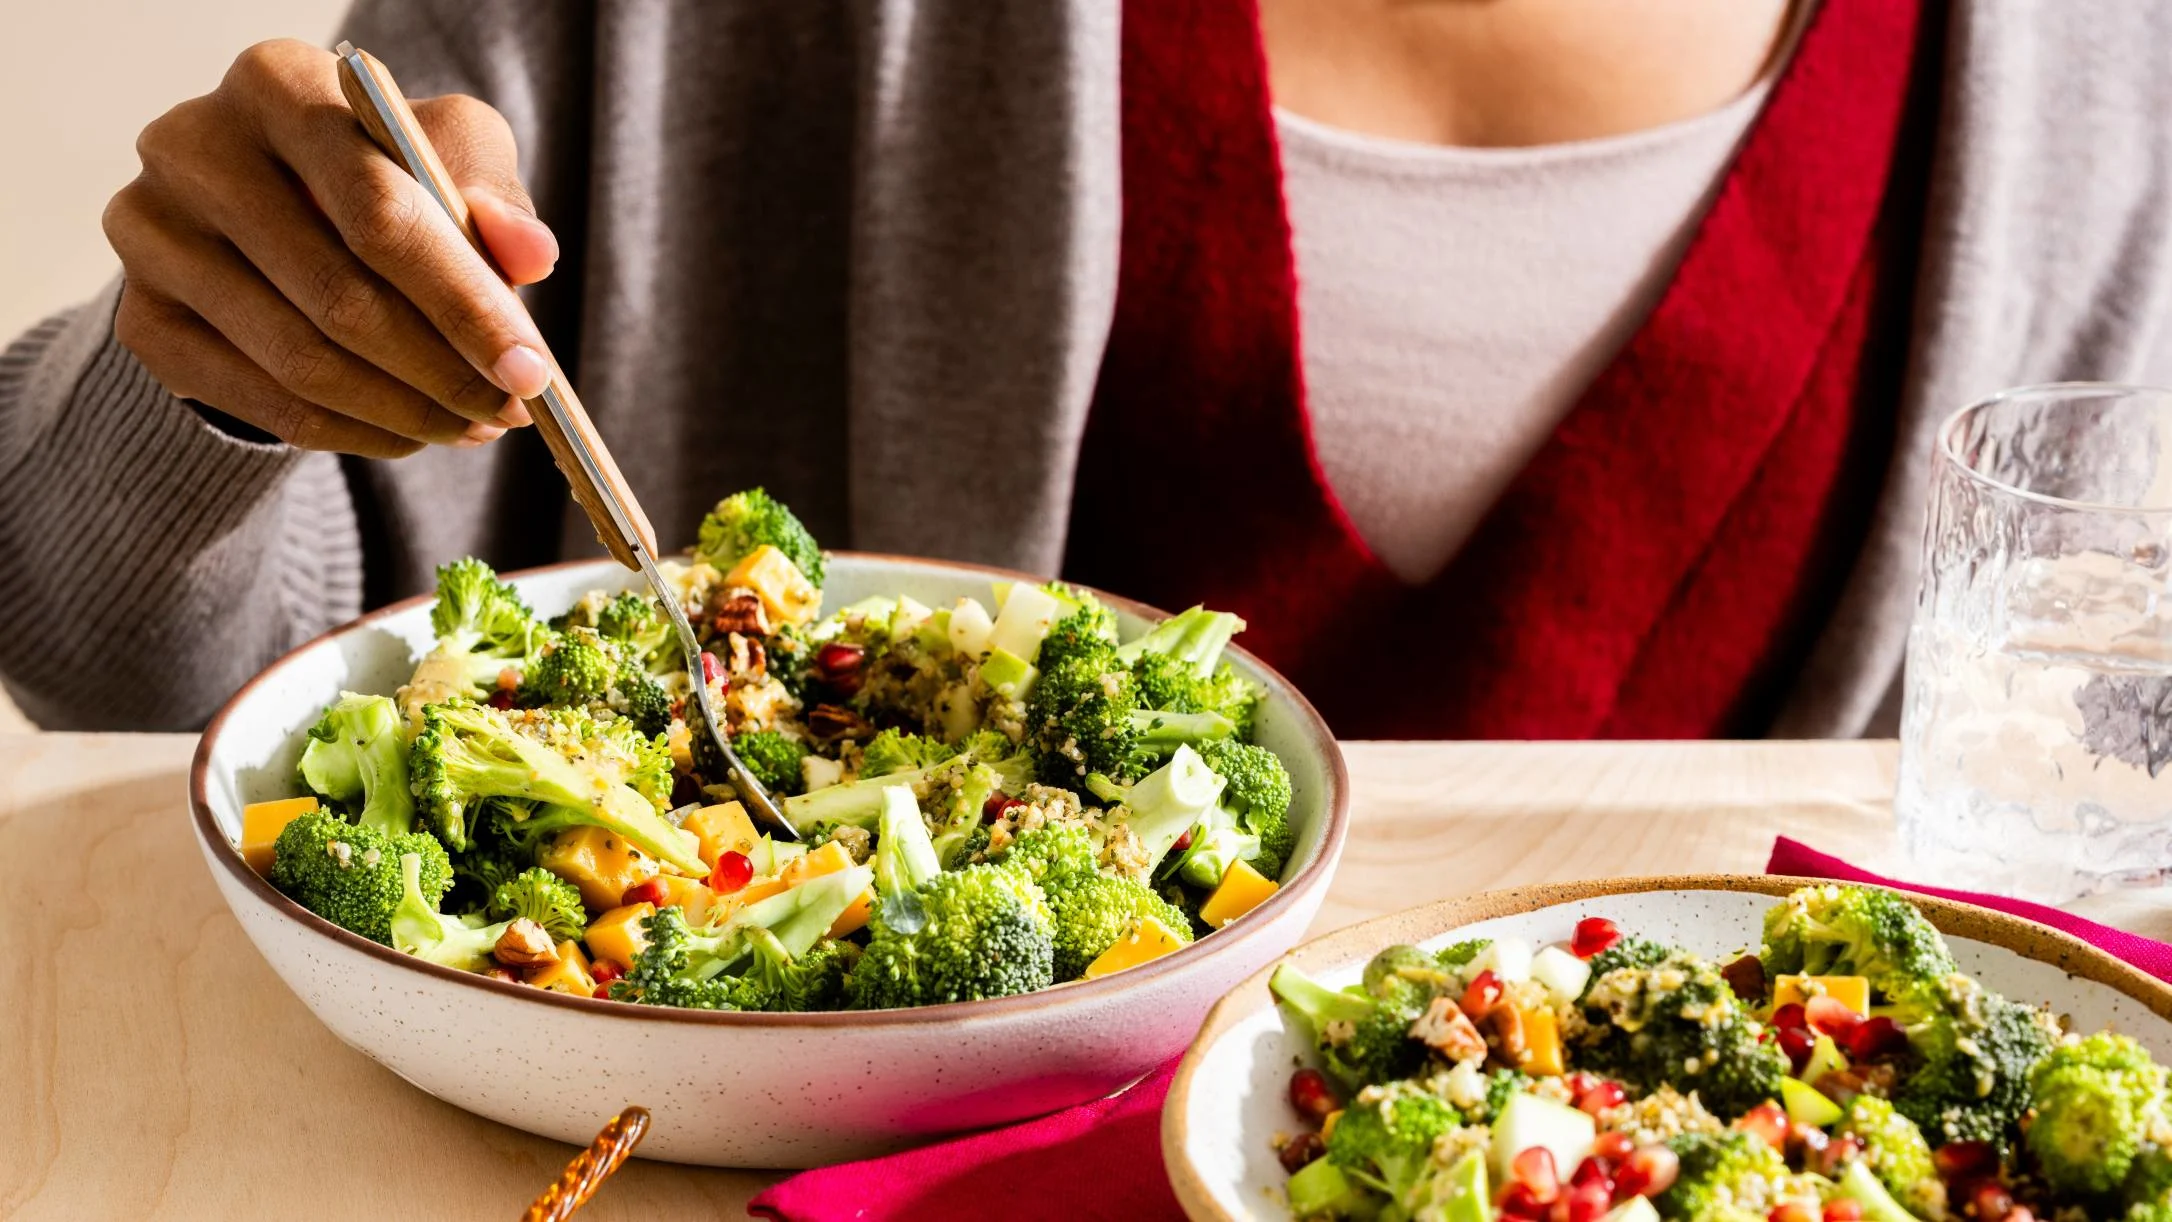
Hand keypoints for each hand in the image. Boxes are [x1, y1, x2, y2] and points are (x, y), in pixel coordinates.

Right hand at [104, 38, 558, 457]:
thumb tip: (529, 255)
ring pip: (301, 362)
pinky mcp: (141, 320)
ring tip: (471, 426)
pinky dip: (355, 432)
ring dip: (406, 412)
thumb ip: (494, 199)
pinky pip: (266, 403)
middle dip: (443, 371)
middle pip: (338, 296)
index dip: (463, 301)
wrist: (276, 208)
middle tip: (507, 412)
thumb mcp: (448, 156)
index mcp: (276, 84)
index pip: (377, 209)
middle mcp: (192, 148)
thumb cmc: (379, 171)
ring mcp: (151, 237)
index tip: (530, 369)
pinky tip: (410, 432)